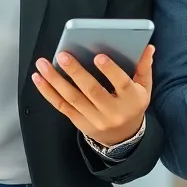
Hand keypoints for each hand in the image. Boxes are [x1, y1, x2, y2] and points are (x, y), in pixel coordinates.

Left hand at [32, 46, 153, 146]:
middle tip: (63, 55)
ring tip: (43, 64)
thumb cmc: (132, 105)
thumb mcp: (144, 89)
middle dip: (76, 72)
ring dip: (55, 80)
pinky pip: (61, 107)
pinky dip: (48, 92)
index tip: (98, 56)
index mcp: (131, 100)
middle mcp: (112, 111)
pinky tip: (38, 78)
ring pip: (72, 99)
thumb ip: (143, 68)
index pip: (121, 84)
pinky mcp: (79, 122)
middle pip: (92, 91)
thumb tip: (148, 47)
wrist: (124, 139)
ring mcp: (94, 119)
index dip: (110, 71)